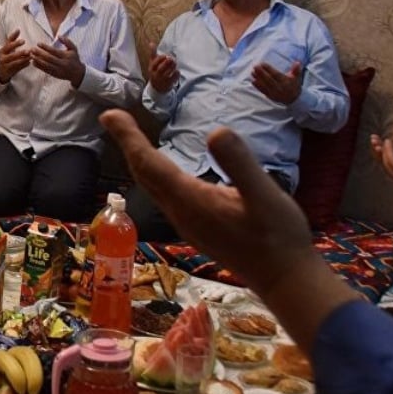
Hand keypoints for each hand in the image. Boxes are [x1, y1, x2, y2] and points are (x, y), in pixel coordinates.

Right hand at [0, 30, 33, 82]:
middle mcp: (2, 58)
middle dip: (20, 53)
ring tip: (31, 57)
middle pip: (11, 55)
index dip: (16, 43)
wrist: (1, 71)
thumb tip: (18, 29)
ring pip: (15, 63)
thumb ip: (12, 39)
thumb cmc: (6, 56)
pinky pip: (17, 68)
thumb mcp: (7, 48)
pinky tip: (29, 62)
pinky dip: (23, 65)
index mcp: (2, 50)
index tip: (24, 41)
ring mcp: (5, 65)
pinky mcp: (9, 71)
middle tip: (28, 51)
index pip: (8, 45)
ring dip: (24, 60)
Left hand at [29, 37, 85, 87]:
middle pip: (48, 58)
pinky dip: (39, 66)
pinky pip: (45, 70)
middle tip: (32, 49)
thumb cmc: (74, 59)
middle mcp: (62, 63)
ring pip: (46, 65)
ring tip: (31, 55)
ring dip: (37, 60)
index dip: (46, 47)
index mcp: (66, 56)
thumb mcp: (74, 49)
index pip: (54, 51)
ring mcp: (58, 70)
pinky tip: (33, 62)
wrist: (77, 73)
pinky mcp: (54, 74)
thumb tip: (59, 36)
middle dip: (39, 53)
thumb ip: (67, 41)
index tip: (38, 43)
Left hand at [99, 109, 311, 295]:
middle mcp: (180, 211)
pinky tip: (162, 168)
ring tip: (130, 136)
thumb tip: (215, 131)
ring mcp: (186, 222)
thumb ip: (239, 164)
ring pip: (151, 186)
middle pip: (143, 173)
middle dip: (127, 143)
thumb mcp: (265, 195)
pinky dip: (154, 172)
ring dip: (139, 159)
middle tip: (111, 117)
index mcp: (190, 200)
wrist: (284, 279)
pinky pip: (164, 194)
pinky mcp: (196, 227)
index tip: (109, 114)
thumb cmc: (279, 237)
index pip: (149, 163)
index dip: (128, 137)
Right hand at [147, 42, 177, 91]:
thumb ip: (152, 53)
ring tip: (175, 63)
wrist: (157, 88)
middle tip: (172, 59)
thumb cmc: (155, 72)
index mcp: (151, 69)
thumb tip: (151, 43)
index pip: (155, 63)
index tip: (165, 56)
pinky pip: (174, 78)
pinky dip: (176, 73)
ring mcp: (162, 80)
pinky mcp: (168, 84)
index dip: (161, 58)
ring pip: (168, 73)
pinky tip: (177, 71)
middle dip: (167, 62)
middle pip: (161, 68)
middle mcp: (155, 75)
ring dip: (172, 67)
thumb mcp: (152, 63)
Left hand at [252, 61, 301, 103]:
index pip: (276, 75)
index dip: (269, 69)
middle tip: (255, 66)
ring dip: (258, 79)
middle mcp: (279, 87)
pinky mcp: (270, 96)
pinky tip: (253, 81)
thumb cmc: (294, 85)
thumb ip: (296, 70)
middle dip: (261, 73)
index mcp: (285, 82)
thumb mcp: (296, 77)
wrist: (294, 99)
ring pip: (265, 85)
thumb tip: (298, 62)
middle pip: (269, 80)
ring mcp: (274, 92)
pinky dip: (258, 86)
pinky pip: (263, 91)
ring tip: (252, 72)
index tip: (262, 63)